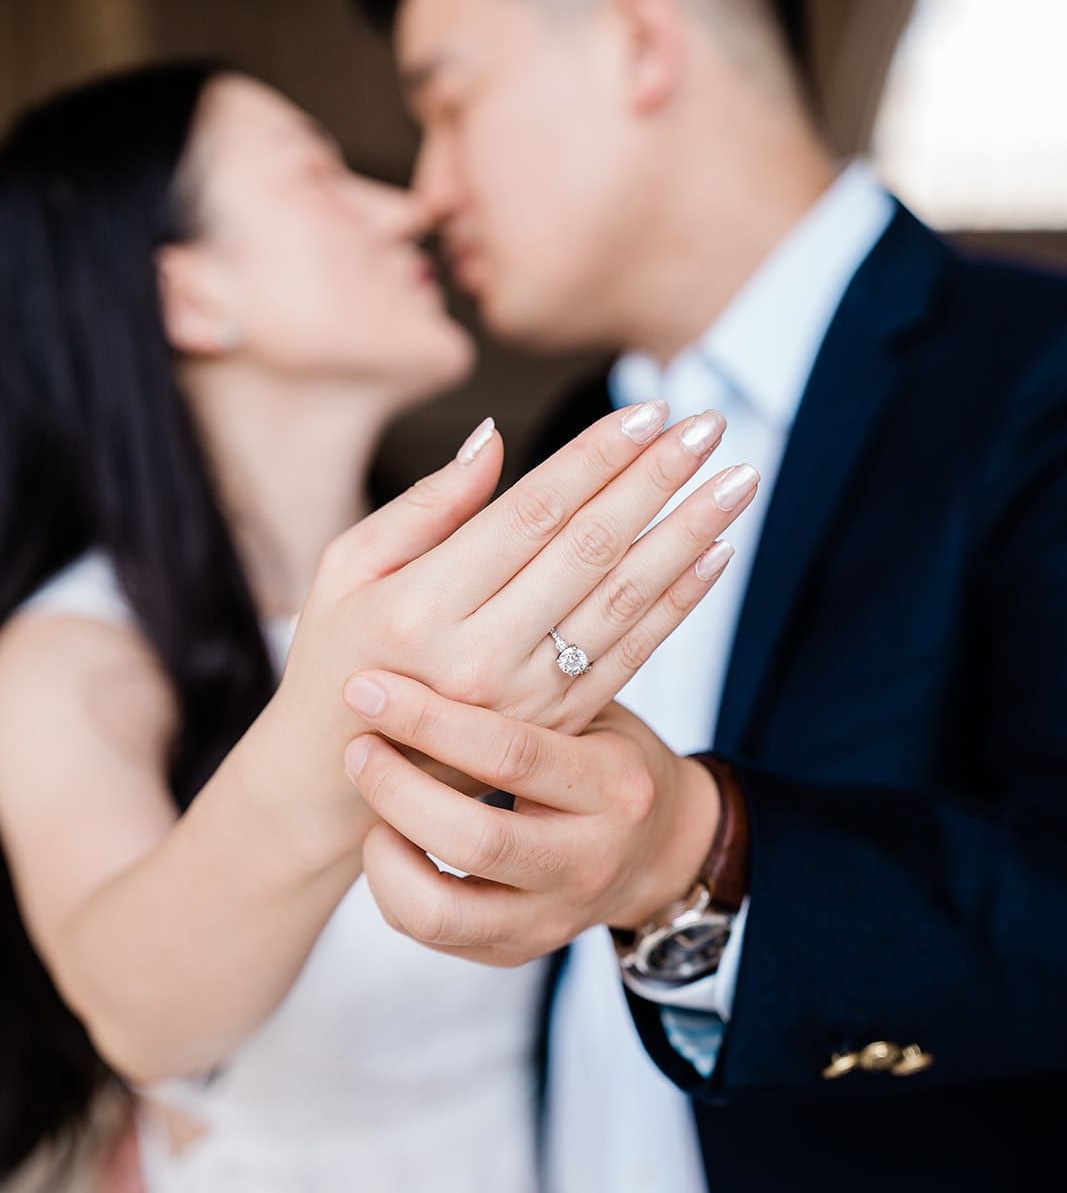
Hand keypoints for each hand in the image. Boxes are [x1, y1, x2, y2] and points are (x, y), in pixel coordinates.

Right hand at [266, 401, 755, 853]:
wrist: (340, 782)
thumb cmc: (338, 655)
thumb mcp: (344, 571)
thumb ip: (422, 508)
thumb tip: (492, 439)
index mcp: (423, 605)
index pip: (532, 514)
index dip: (597, 458)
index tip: (651, 410)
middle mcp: (480, 655)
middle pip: (590, 549)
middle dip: (657, 480)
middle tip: (711, 425)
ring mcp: (524, 699)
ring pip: (624, 601)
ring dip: (688, 535)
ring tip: (738, 480)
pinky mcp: (553, 727)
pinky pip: (630, 656)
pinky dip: (679, 605)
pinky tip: (716, 555)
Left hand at [340, 674, 721, 964]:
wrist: (656, 851)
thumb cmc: (606, 752)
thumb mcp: (597, 701)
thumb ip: (536, 662)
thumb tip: (462, 564)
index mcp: (612, 784)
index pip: (510, 752)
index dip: (429, 719)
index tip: (367, 685)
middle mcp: (588, 860)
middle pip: (474, 841)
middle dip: (396, 790)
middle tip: (356, 747)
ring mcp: (553, 918)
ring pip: (442, 913)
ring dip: (385, 856)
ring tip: (369, 807)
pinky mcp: (518, 951)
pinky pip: (434, 936)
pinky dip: (394, 890)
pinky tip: (387, 842)